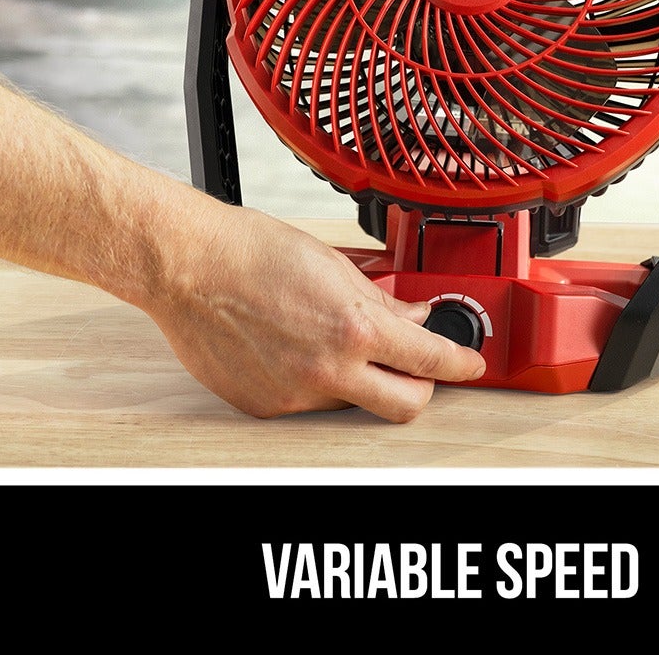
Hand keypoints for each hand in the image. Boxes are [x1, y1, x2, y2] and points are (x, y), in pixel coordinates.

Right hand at [142, 197, 486, 421]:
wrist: (189, 266)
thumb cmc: (252, 252)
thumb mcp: (334, 264)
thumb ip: (382, 299)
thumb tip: (412, 315)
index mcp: (355, 327)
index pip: (431, 359)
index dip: (460, 363)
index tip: (470, 364)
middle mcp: (329, 369)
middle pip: (405, 405)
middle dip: (422, 389)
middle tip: (419, 368)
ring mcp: (296, 393)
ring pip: (351, 401)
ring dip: (358, 378)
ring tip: (329, 337)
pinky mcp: (266, 405)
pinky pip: (308, 402)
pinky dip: (314, 380)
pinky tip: (294, 347)